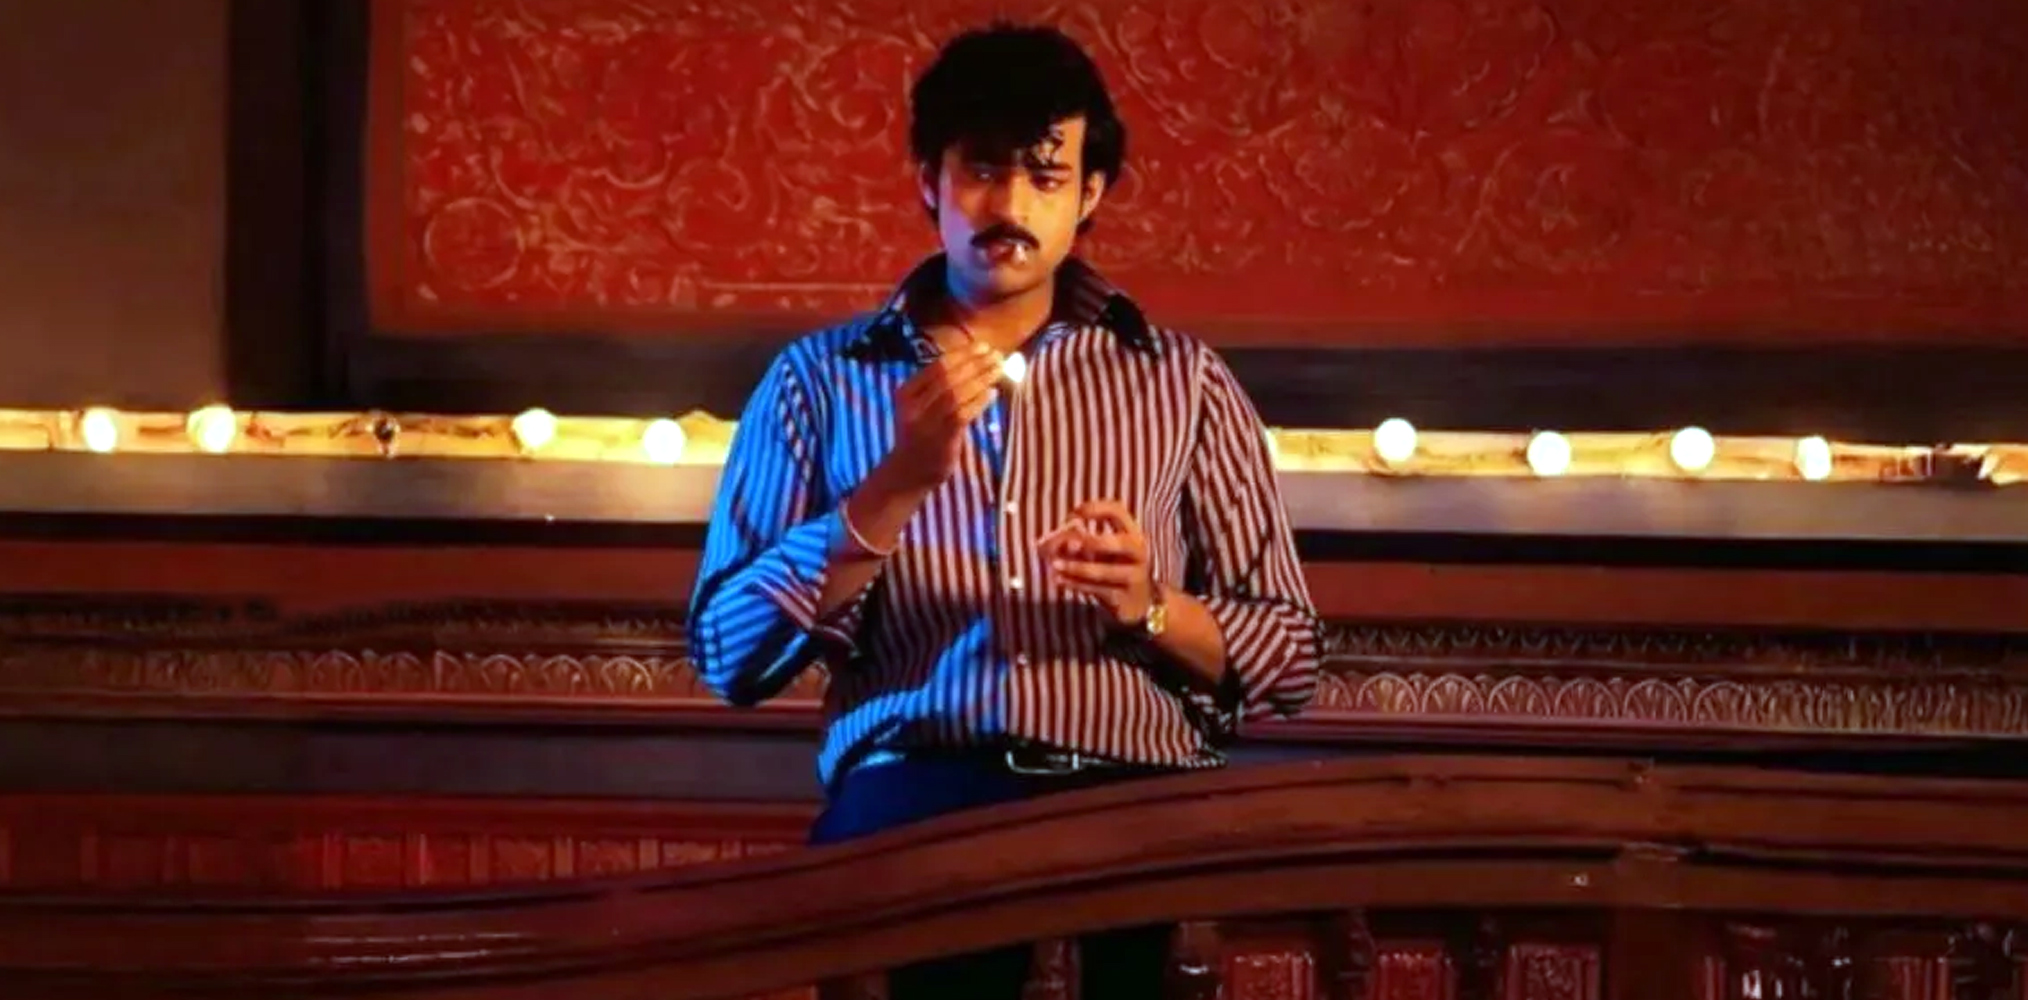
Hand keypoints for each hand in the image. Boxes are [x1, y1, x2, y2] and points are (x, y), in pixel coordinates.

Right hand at [880, 336, 1002, 492]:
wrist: (910, 472)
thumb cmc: (922, 433)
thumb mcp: (921, 406)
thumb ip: (939, 386)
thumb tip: (976, 360)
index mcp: (905, 393)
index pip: (937, 366)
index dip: (963, 354)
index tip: (983, 346)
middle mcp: (912, 407)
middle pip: (948, 378)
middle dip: (976, 364)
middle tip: (997, 355)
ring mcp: (925, 425)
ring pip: (956, 395)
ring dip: (981, 379)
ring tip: (999, 370)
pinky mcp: (940, 440)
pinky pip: (963, 415)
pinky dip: (980, 401)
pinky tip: (993, 393)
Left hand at [1043, 500, 1155, 625]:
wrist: (1135, 606)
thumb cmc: (1113, 569)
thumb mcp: (1100, 552)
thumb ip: (1080, 542)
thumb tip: (1060, 541)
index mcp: (1132, 534)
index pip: (1118, 512)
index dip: (1094, 509)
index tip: (1073, 515)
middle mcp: (1137, 553)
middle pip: (1119, 543)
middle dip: (1092, 542)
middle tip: (1070, 544)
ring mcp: (1133, 577)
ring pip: (1104, 571)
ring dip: (1076, 567)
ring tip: (1054, 564)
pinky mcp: (1122, 598)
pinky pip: (1096, 589)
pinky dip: (1074, 583)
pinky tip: (1058, 579)